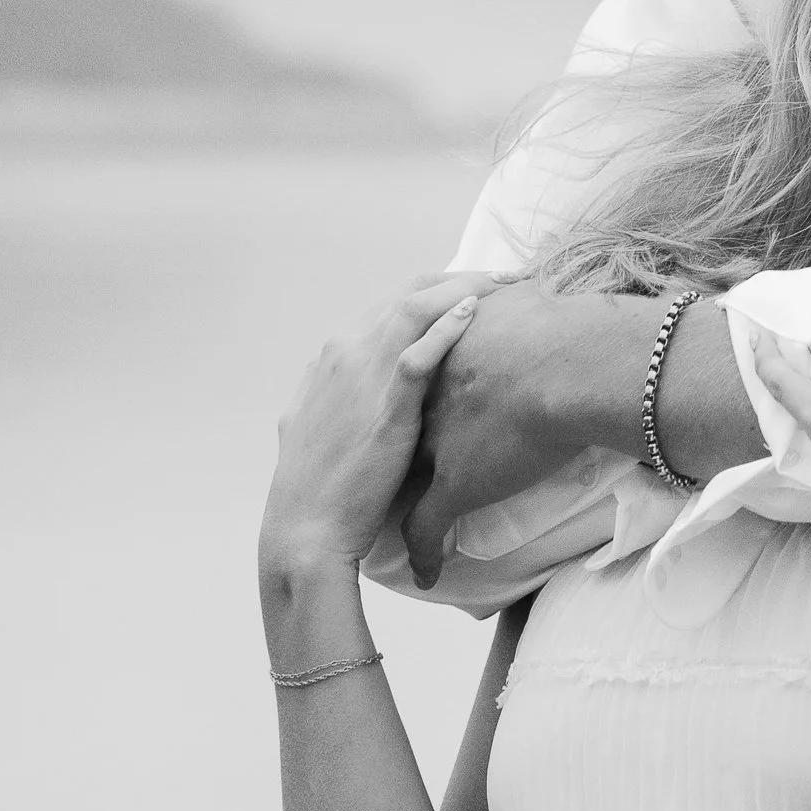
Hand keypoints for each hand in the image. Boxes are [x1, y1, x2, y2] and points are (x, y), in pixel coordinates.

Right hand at [261, 278, 490, 575]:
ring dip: (462, 287)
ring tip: (504, 282)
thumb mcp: (325, 426)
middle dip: (457, 278)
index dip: (435, 290)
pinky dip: (445, 327)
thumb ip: (346, 397)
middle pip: (408, 293)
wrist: (306, 533)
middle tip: (502, 278)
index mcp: (332, 356)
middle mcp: (343, 352)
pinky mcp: (384, 407)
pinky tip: (473, 311)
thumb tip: (369, 391)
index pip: (392, 303)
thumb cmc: (323, 489)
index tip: (473, 288)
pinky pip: (417, 353)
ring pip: (414, 308)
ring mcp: (360, 374)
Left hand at [398, 277, 620, 588]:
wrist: (573, 363)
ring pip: (400, 479)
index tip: (407, 413)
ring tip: (393, 511)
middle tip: (387, 465)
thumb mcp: (523, 301)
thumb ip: (512, 300)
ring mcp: (433, 444)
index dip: (405, 400)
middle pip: (392, 429)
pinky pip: (427, 529)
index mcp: (437, 358)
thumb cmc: (560, 331)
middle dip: (387, 446)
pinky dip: (425, 552)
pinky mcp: (454, 485)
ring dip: (396, 497)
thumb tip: (527, 285)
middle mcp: (426, 400)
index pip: (406, 383)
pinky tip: (425, 572)